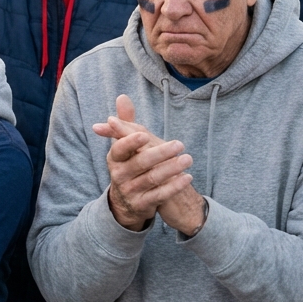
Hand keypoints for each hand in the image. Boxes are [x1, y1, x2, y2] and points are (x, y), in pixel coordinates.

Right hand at [93, 94, 194, 230]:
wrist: (125, 202)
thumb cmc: (128, 165)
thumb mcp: (123, 146)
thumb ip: (125, 122)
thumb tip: (122, 96)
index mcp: (114, 158)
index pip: (119, 149)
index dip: (130, 142)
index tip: (144, 135)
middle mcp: (119, 175)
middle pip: (140, 163)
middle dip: (160, 153)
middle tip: (180, 144)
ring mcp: (130, 191)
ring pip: (152, 179)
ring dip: (171, 168)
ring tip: (188, 159)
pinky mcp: (142, 204)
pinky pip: (159, 196)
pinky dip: (174, 186)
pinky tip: (187, 177)